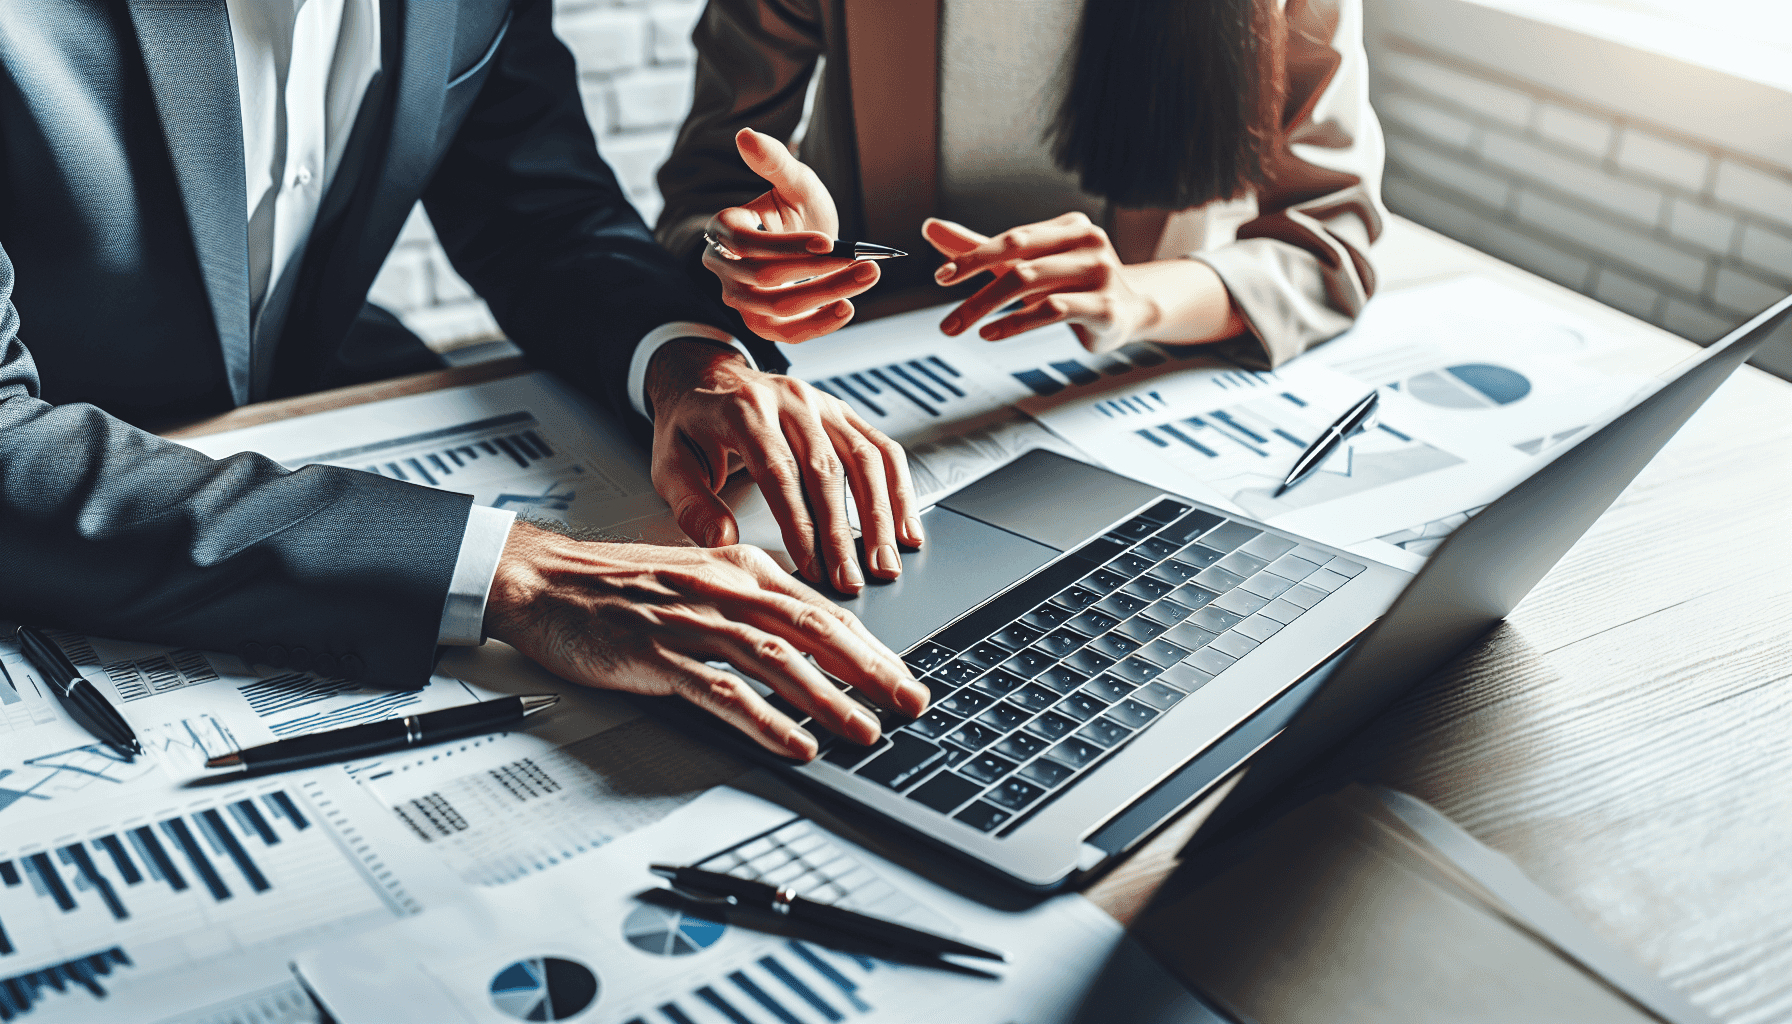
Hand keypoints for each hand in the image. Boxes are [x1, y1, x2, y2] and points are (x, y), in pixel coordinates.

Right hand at [485, 520, 929, 759]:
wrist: (543, 581)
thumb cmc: (616, 585)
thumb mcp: (696, 579)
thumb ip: (749, 602)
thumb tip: (806, 637)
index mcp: (737, 568)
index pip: (819, 607)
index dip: (869, 645)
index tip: (903, 675)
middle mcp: (721, 589)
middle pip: (812, 629)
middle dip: (869, 669)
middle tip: (909, 701)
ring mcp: (689, 621)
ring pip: (775, 659)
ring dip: (826, 697)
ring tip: (863, 729)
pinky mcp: (657, 654)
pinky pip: (722, 689)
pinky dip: (764, 718)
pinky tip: (793, 741)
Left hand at [646, 340, 923, 594]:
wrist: (706, 377)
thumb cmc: (690, 426)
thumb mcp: (668, 463)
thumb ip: (691, 503)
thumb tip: (723, 541)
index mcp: (744, 410)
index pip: (779, 472)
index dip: (800, 523)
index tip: (812, 567)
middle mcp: (790, 400)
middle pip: (827, 470)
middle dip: (842, 532)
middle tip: (851, 580)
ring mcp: (822, 403)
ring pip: (865, 459)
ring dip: (880, 516)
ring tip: (883, 563)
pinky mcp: (843, 412)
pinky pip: (882, 448)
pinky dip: (899, 490)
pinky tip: (905, 528)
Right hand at [702, 128, 880, 342]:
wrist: (811, 241)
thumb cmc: (797, 207)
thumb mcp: (793, 181)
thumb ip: (774, 161)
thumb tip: (746, 135)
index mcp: (724, 230)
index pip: (749, 246)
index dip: (789, 247)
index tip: (830, 243)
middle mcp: (725, 269)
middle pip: (766, 279)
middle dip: (819, 271)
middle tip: (866, 263)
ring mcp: (741, 301)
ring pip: (780, 307)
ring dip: (828, 294)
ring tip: (868, 275)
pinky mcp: (762, 324)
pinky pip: (787, 333)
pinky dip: (820, 324)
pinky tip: (848, 307)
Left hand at [925, 214, 1245, 352]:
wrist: (1131, 312)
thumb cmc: (1074, 285)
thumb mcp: (1027, 263)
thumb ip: (980, 247)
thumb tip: (930, 227)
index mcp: (1069, 227)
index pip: (1012, 239)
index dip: (974, 257)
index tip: (942, 278)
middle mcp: (1088, 243)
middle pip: (1019, 263)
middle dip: (975, 290)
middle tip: (947, 319)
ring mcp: (1101, 273)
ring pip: (1032, 285)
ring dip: (988, 308)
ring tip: (961, 327)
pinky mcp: (1106, 307)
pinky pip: (1053, 311)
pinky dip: (1017, 322)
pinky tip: (992, 332)